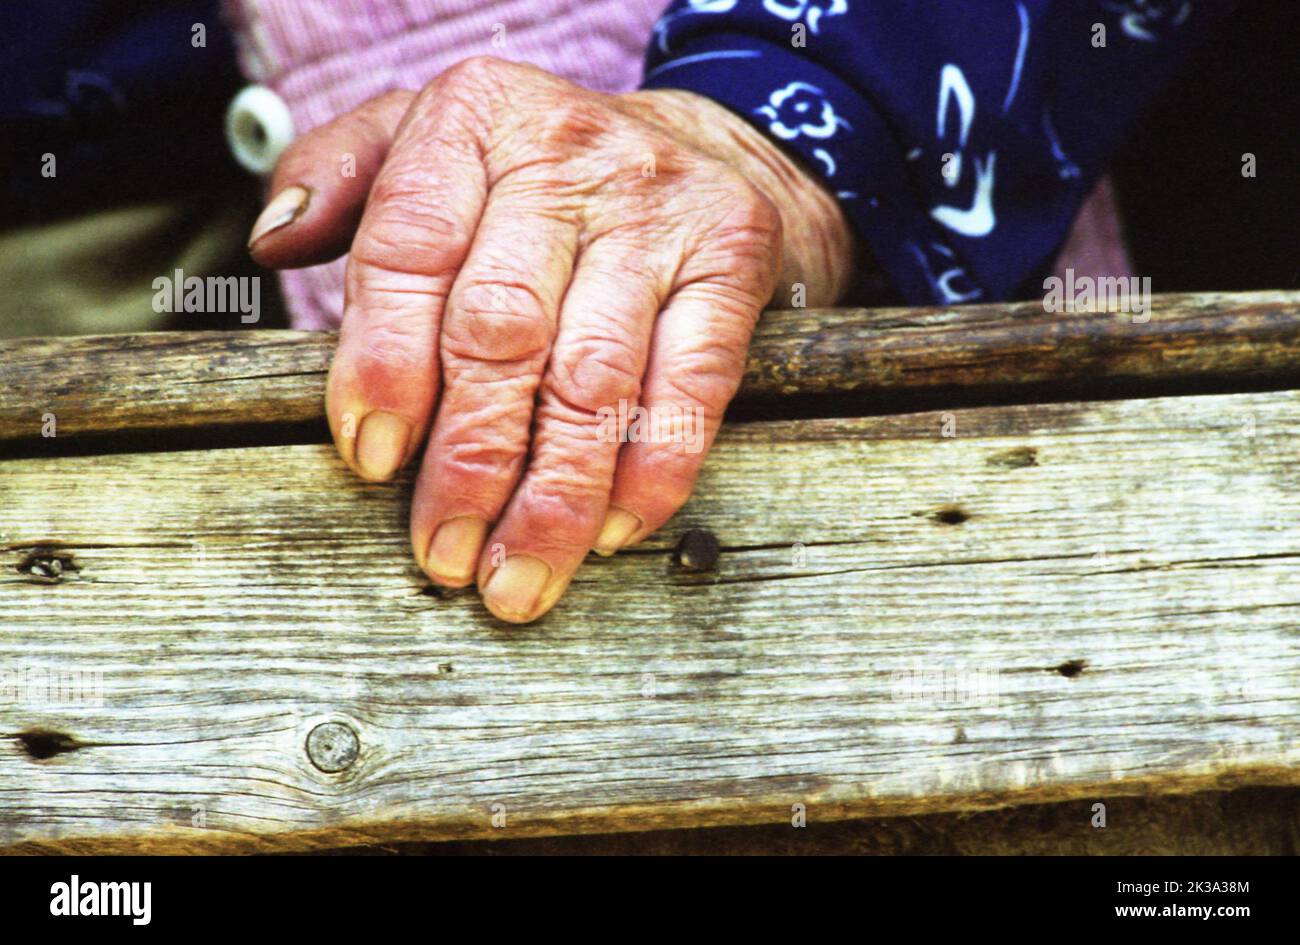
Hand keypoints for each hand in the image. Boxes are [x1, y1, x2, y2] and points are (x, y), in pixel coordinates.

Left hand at [250, 57, 852, 622]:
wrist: (704, 147)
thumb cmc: (538, 169)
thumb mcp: (428, 133)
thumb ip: (339, 178)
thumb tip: (272, 244)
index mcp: (473, 116)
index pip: (411, 246)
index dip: (384, 363)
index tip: (373, 460)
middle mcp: (568, 153)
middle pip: (501, 329)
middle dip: (468, 460)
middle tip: (445, 555)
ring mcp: (660, 208)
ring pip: (594, 379)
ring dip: (553, 497)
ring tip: (516, 579)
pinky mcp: (735, 259)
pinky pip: (692, 387)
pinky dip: (650, 472)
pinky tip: (609, 532)